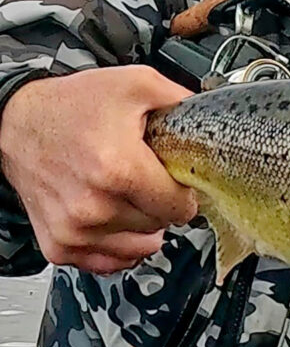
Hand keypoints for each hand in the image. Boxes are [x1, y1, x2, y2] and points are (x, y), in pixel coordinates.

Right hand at [0, 65, 196, 273]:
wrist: (17, 122)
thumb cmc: (74, 105)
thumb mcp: (137, 84)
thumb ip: (182, 102)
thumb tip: (213, 116)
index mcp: (118, 169)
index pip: (181, 206)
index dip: (186, 190)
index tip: (177, 179)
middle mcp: (94, 206)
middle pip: (162, 224)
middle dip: (163, 202)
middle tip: (147, 177)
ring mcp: (75, 230)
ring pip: (141, 245)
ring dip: (143, 225)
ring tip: (129, 195)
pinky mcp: (60, 246)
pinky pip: (110, 262)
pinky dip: (120, 244)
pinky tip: (116, 218)